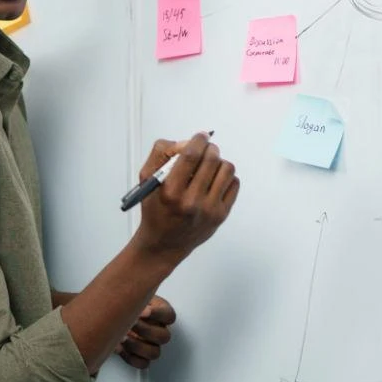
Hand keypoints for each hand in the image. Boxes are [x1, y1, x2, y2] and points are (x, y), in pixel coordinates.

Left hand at [117, 296, 175, 369]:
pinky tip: (119, 347)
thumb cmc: (122, 301)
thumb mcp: (129, 293)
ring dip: (136, 346)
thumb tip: (130, 293)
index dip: (157, 314)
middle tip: (129, 323)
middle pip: (164, 337)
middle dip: (144, 330)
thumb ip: (133, 294)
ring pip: (154, 353)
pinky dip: (130, 357)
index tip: (143, 311)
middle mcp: (158, 330)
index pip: (169, 316)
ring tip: (121, 337)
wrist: (107, 313)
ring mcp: (151, 345)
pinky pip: (142, 364)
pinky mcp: (141, 357)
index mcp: (160, 312)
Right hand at [132, 135, 239, 262]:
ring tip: (208, 167)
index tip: (200, 137)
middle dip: (209, 148)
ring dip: (218, 162)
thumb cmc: (155, 210)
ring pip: (227, 169)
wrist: (164, 244)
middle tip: (205, 149)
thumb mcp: (147, 180)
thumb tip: (186, 142)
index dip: (198, 140)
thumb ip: (161, 154)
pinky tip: (214, 182)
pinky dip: (226, 177)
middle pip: (211, 159)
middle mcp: (191, 202)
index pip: (190, 155)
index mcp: (170, 192)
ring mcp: (209, 210)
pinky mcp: (221, 215)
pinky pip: (234, 183)